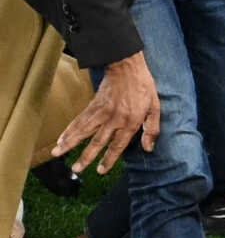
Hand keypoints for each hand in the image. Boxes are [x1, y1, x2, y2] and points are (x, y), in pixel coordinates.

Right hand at [53, 53, 158, 175]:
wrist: (127, 66)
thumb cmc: (143, 87)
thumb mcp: (155, 107)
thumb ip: (152, 129)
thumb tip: (149, 148)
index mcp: (130, 122)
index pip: (118, 145)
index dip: (109, 159)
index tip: (100, 170)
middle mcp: (114, 119)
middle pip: (97, 142)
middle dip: (86, 157)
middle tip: (76, 169)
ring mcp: (101, 112)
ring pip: (83, 131)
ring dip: (69, 143)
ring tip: (57, 154)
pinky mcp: (92, 105)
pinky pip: (79, 120)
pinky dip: (69, 130)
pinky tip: (61, 138)